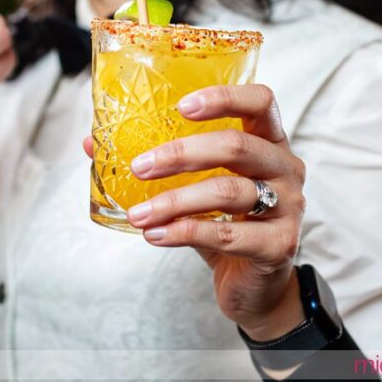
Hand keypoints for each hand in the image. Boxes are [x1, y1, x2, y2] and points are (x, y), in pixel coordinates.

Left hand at [86, 84, 306, 340]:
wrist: (255, 285)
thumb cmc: (226, 222)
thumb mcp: (195, 186)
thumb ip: (158, 163)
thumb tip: (92, 142)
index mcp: (270, 141)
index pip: (261, 101)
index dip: (224, 97)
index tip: (181, 106)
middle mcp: (286, 167)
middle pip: (237, 146)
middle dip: (181, 154)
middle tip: (139, 166)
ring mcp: (288, 206)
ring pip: (228, 192)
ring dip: (174, 201)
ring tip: (138, 214)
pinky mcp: (279, 244)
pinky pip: (228, 234)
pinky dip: (185, 232)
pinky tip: (156, 235)